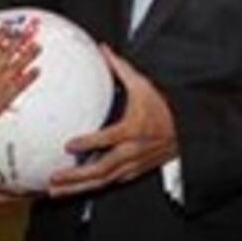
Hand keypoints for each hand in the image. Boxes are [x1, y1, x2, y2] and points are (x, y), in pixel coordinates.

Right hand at [0, 24, 39, 136]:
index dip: (0, 35)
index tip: (7, 29)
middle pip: (7, 52)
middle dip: (18, 42)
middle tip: (27, 35)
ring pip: (17, 65)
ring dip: (28, 55)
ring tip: (37, 48)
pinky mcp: (4, 97)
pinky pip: (20, 84)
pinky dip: (29, 77)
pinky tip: (36, 71)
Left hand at [50, 45, 175, 196]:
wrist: (187, 129)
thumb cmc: (164, 107)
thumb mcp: (143, 85)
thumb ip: (121, 69)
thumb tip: (105, 50)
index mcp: (133, 129)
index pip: (108, 138)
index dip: (88, 143)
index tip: (69, 145)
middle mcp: (132, 150)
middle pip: (101, 169)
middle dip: (76, 176)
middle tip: (54, 178)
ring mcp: (133, 164)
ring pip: (104, 181)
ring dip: (79, 187)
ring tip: (57, 190)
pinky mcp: (134, 171)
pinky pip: (111, 182)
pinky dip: (92, 187)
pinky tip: (77, 188)